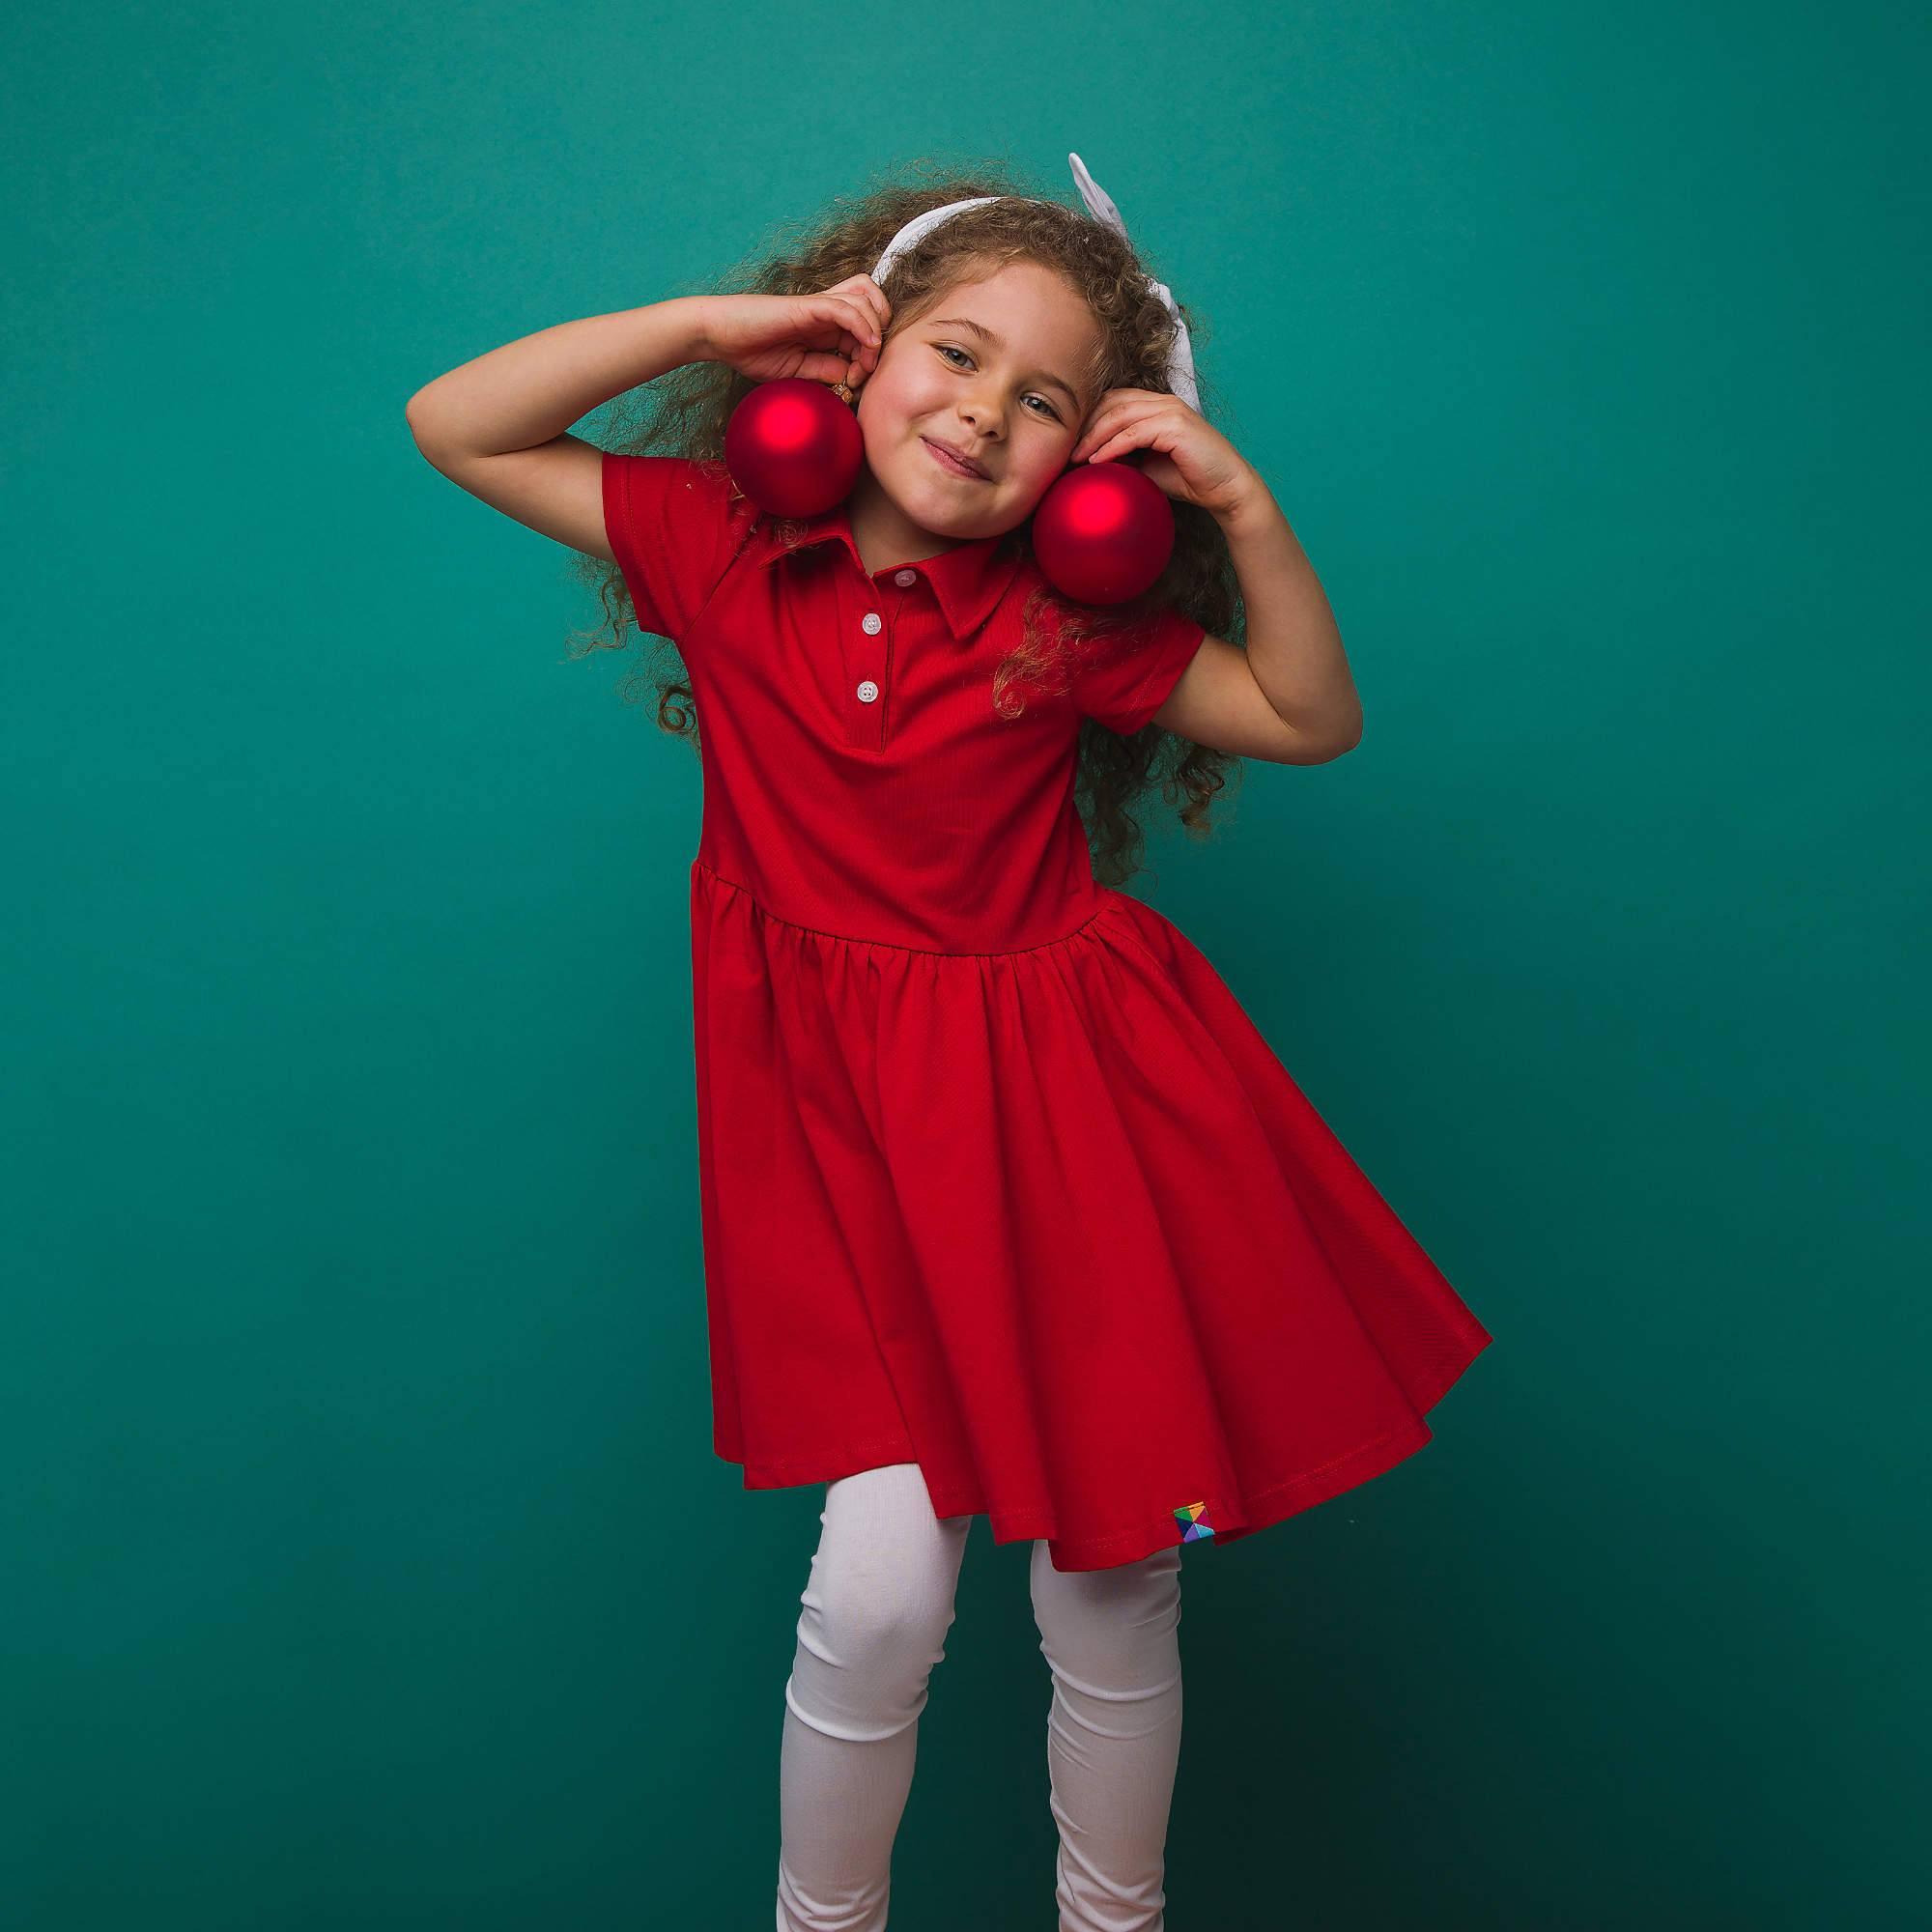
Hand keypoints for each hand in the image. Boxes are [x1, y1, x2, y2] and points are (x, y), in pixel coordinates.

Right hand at [700, 277, 892, 388]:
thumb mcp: (798, 371)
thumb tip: (851, 375)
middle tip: (863, 371)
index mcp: (826, 327)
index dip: (871, 356)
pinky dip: (863, 325)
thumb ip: (826, 370)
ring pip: (868, 301)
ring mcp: (819, 305)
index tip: (856, 383)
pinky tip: (866, 347)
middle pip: (877, 307)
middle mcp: (827, 311)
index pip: (868, 328)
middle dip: (881, 340)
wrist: (721, 337)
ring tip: (862, 365)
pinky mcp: (808, 305)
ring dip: (874, 334)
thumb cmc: (752, 351)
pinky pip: (847, 307)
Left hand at [1067, 388, 1258, 520]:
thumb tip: (1090, 463)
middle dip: (1085, 425)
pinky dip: (1110, 446)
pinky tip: (1095, 460)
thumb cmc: (1190, 479)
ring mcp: (1170, 411)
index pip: (1113, 401)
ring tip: (1074, 457)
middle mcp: (1163, 402)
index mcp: (1157, 406)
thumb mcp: (1148, 465)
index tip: (1069, 443)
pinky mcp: (1175, 426)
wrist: (1226, 490)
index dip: (1088, 419)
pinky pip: (1133, 433)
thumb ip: (1124, 456)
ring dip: (1093, 436)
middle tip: (1064, 449)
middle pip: (1111, 402)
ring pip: (1119, 414)